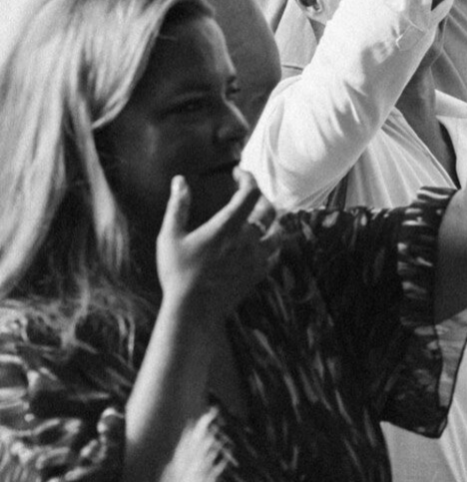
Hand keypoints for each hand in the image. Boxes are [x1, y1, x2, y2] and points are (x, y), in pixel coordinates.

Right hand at [156, 173, 277, 319]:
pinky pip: (275, 253)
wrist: (193, 310)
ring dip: (272, 221)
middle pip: (269, 208)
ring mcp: (257, 256)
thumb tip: (180, 181)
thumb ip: (177, 206)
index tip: (237, 173)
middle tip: (246, 197)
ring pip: (278, 231)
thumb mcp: (170, 237)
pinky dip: (272, 243)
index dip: (248, 177)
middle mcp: (249, 238)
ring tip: (259, 218)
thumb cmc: (178, 273)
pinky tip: (262, 243)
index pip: (251, 192)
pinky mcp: (259, 273)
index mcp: (228, 225)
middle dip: (259, 198)